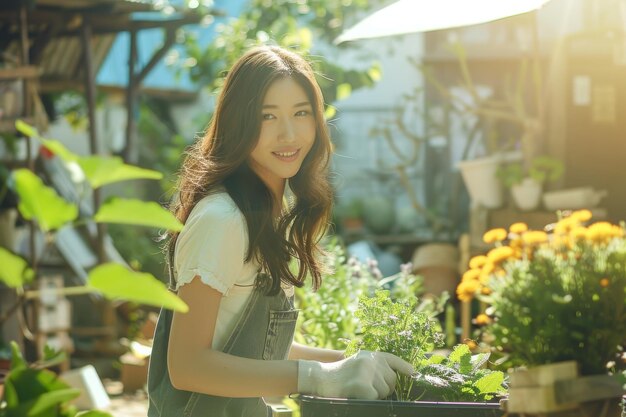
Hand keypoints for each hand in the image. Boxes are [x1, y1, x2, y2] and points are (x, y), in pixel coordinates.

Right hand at [297, 350, 413, 399]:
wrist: (320, 378)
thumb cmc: (342, 374)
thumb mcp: (360, 363)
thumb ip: (377, 366)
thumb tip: (399, 376)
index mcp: (372, 354)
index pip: (395, 360)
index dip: (406, 368)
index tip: (414, 374)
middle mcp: (371, 360)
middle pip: (392, 381)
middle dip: (383, 388)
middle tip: (364, 385)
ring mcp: (366, 372)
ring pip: (384, 392)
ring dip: (374, 395)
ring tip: (357, 389)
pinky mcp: (361, 386)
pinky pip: (375, 399)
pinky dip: (368, 400)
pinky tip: (356, 394)